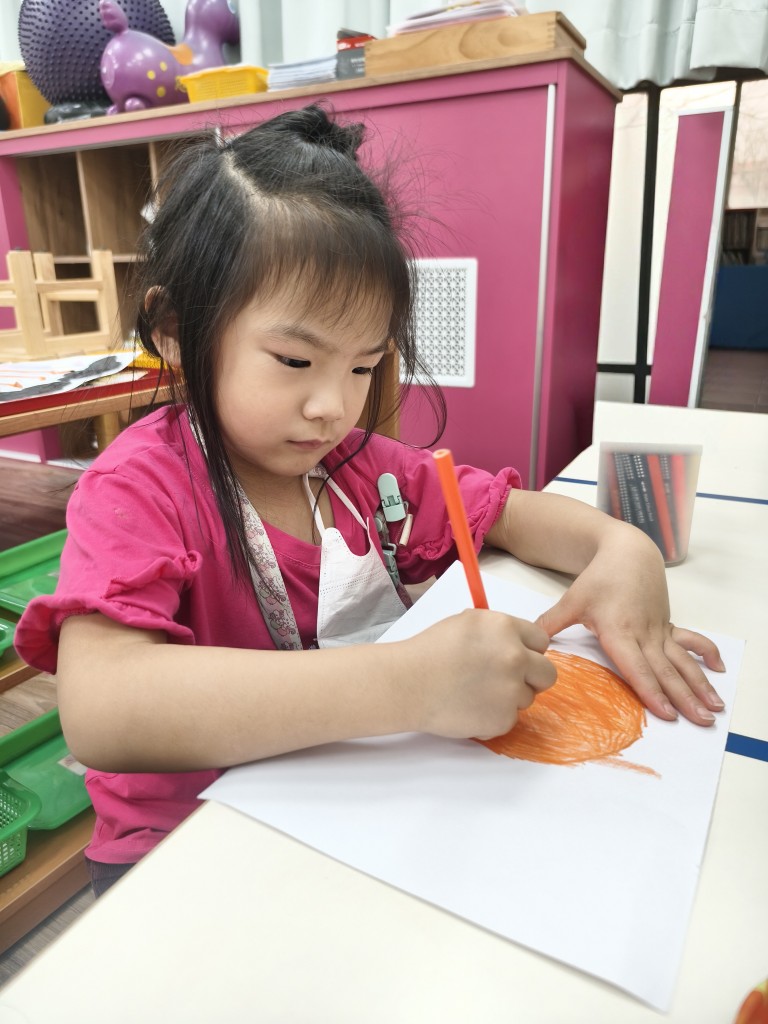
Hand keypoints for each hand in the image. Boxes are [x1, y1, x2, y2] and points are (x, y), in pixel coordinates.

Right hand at [405, 609, 556, 739]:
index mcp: (506, 628)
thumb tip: (516, 641)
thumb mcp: (466, 623)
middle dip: (531, 678)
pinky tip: (469, 707)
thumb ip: (498, 631)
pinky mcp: (503, 719)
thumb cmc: (429, 651)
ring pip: (527, 698)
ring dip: (508, 698)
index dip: (529, 651)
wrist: (408, 683)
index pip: (541, 641)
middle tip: (507, 681)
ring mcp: (511, 690)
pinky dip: (493, 717)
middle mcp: (515, 657)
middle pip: (547, 674)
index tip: (517, 658)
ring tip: (475, 693)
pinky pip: (509, 719)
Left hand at [535, 525, 724, 725]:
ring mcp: (658, 630)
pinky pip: (689, 641)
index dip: (651, 690)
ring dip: (699, 684)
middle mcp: (644, 634)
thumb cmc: (599, 578)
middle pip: (666, 671)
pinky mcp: (667, 625)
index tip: (666, 712)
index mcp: (620, 631)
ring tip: (714, 707)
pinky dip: (705, 653)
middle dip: (683, 698)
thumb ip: (551, 623)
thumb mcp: (572, 600)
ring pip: (682, 661)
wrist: (627, 552)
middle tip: (701, 721)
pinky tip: (718, 668)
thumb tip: (531, 644)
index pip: (637, 667)